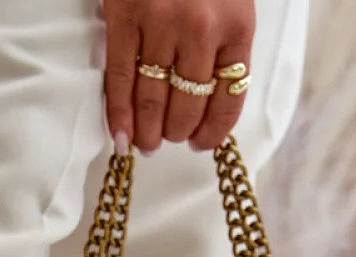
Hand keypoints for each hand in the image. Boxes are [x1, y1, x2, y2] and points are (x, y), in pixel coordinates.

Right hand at [104, 0, 255, 153]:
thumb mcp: (231, 2)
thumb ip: (224, 44)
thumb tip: (206, 101)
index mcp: (236, 26)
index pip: (228, 100)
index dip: (212, 132)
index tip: (200, 143)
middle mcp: (201, 29)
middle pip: (187, 106)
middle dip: (175, 133)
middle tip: (165, 139)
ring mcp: (161, 23)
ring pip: (153, 99)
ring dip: (147, 131)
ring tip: (145, 142)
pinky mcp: (126, 16)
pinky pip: (121, 78)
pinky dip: (119, 112)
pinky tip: (121, 134)